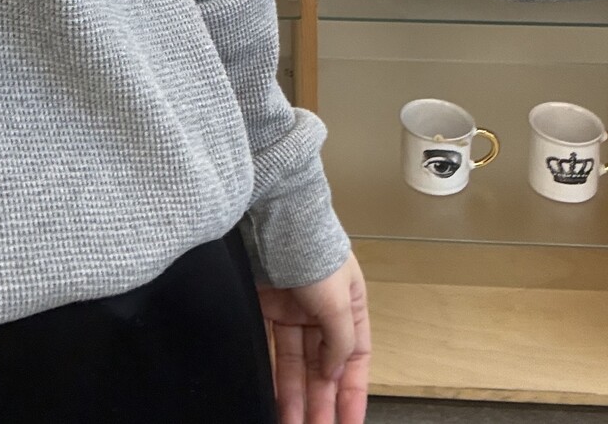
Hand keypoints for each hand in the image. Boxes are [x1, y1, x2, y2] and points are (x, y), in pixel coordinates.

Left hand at [255, 250, 369, 423]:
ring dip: (296, 397)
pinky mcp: (267, 307)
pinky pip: (272, 350)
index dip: (352, 393)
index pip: (354, 359)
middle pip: (323, 367)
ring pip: (296, 363)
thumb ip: (340, 340)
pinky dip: (275, 375)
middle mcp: (323, 311)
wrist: (273, 219)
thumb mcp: (339, 300)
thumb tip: (335, 372)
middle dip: (320, 403)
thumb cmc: (312, 248)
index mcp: (349, 306)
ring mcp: (294, 310)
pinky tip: (275, 397)